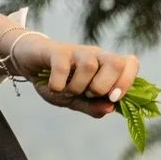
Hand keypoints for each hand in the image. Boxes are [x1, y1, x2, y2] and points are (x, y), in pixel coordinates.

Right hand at [24, 37, 140, 116]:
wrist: (30, 64)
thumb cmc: (59, 82)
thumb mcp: (76, 101)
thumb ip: (93, 107)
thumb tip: (111, 109)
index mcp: (106, 66)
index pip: (130, 63)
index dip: (127, 82)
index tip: (112, 98)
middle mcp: (96, 55)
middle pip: (115, 63)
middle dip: (102, 87)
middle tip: (86, 94)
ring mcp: (76, 51)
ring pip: (89, 66)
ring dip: (77, 87)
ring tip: (66, 91)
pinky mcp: (56, 50)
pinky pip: (62, 67)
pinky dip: (58, 84)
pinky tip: (53, 87)